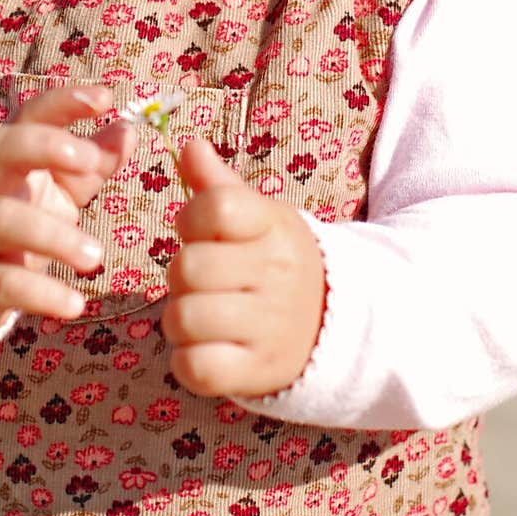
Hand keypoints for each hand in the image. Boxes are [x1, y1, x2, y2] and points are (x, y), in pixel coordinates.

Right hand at [0, 85, 133, 346]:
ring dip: (53, 235)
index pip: (29, 115)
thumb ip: (91, 159)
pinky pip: (1, 283)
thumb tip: (129, 129)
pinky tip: (75, 302)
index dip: (64, 102)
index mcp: (8, 156)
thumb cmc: (17, 215)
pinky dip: (40, 293)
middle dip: (45, 147)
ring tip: (95, 256)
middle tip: (90, 163)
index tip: (105, 99)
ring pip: (1, 220)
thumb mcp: (55, 185)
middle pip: (0, 148)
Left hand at [162, 138, 325, 397]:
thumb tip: (189, 145)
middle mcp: (276, 273)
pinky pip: (197, 367)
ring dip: (179, 319)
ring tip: (200, 314)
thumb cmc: (277, 260)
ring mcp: (270, 326)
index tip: (198, 231)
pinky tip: (204, 348)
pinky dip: (189, 361)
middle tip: (200, 281)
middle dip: (180, 274)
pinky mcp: (259, 371)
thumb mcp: (258, 216)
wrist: (337, 324)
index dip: (190, 218)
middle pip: (188, 267)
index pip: (215, 207)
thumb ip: (217, 185)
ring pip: (185, 318)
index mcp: (273, 227)